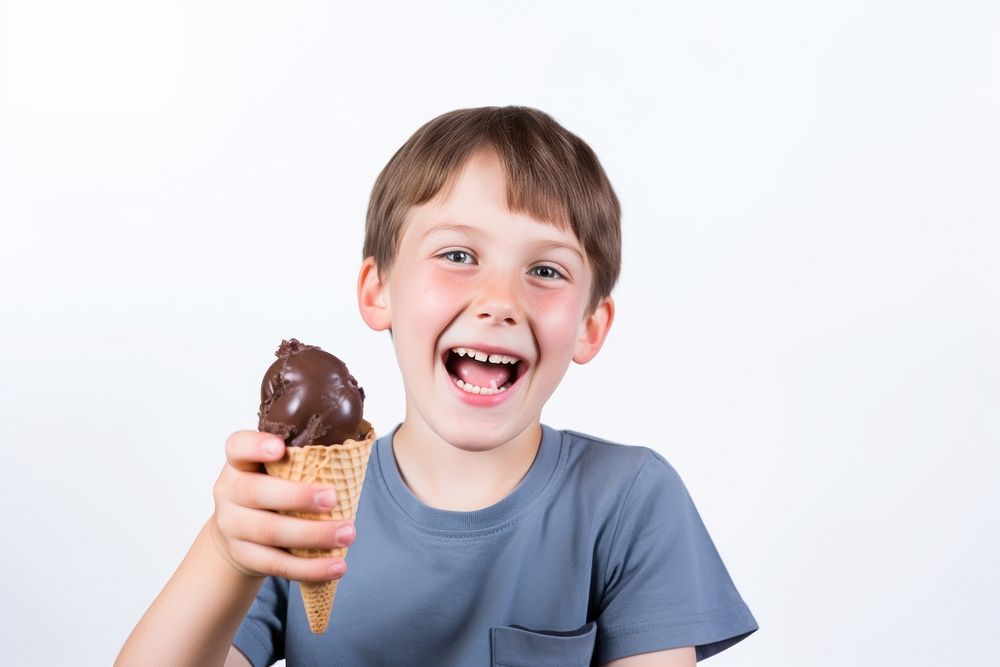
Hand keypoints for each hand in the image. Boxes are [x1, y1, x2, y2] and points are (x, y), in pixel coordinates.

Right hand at [209, 430, 355, 581]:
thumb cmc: (271, 490)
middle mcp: (229, 492)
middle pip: (255, 493)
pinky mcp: (244, 556)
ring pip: (269, 532)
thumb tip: (352, 455)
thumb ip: (300, 460)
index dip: (256, 446)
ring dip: (313, 535)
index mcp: (239, 463)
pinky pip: (277, 564)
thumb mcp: (275, 470)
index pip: (238, 447)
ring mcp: (232, 527)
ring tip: (347, 534)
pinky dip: (309, 568)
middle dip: (297, 496)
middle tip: (333, 499)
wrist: (239, 534)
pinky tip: (336, 566)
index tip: (280, 447)